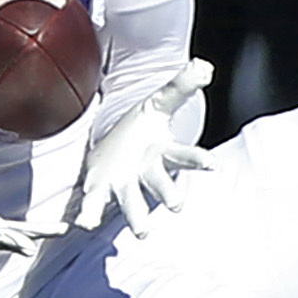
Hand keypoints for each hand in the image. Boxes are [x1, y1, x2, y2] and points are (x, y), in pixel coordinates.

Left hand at [76, 58, 213, 233]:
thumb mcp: (160, 101)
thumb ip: (181, 85)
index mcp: (163, 151)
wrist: (116, 148)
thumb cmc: (143, 128)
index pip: (184, 155)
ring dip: (138, 216)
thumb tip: (203, 66)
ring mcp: (124, 185)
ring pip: (133, 202)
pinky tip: (84, 223)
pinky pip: (96, 205)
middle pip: (160, 184)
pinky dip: (91, 215)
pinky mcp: (101, 191)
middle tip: (176, 204)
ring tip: (143, 231)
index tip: (213, 165)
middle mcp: (146, 173)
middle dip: (169, 194)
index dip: (199, 160)